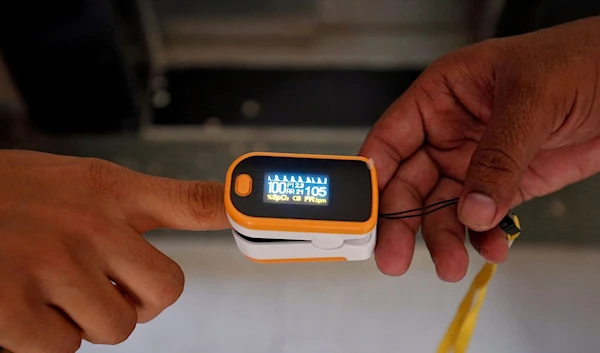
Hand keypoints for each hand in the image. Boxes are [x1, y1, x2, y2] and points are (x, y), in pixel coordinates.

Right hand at [0, 150, 228, 351]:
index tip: (255, 215)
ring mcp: (53, 265)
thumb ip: (148, 203)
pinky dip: (45, 337)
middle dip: (137, 299)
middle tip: (104, 286)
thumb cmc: (17, 195)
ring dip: (87, 319)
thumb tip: (216, 208)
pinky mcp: (14, 307)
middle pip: (163, 293)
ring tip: (53, 288)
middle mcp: (91, 225)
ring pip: (114, 327)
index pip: (192, 201)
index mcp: (111, 192)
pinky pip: (63, 349)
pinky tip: (23, 303)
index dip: (232, 210)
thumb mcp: (87, 182)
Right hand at [360, 16, 599, 280]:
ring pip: (443, 208)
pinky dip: (484, 238)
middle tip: (395, 256)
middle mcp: (450, 131)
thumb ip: (497, 156)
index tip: (363, 214)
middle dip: (402, 222)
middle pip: (410, 184)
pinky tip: (491, 248)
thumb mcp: (531, 100)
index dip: (372, 178)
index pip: (391, 139)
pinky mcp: (506, 185)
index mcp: (441, 96)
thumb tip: (471, 207)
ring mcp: (476, 161)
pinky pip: (482, 218)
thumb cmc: (579, 62)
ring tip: (451, 263)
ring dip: (443, 239)